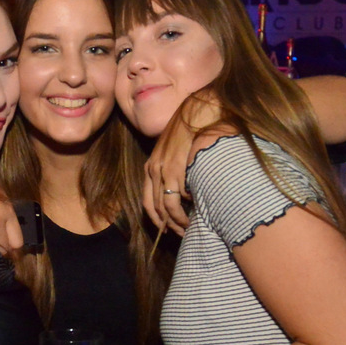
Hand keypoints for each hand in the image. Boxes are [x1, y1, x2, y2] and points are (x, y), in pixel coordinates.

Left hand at [143, 108, 193, 235]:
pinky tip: (197, 211)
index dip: (156, 219)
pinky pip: (181, 195)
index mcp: (151, 167)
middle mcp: (154, 170)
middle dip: (168, 225)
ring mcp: (165, 169)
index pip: (148, 202)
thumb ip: (172, 167)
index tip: (166, 229)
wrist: (197, 110)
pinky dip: (188, 206)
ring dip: (178, 220)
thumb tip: (180, 188)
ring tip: (189, 228)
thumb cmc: (189, 128)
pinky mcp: (178, 167)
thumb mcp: (173, 149)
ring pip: (168, 205)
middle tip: (180, 234)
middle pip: (156, 207)